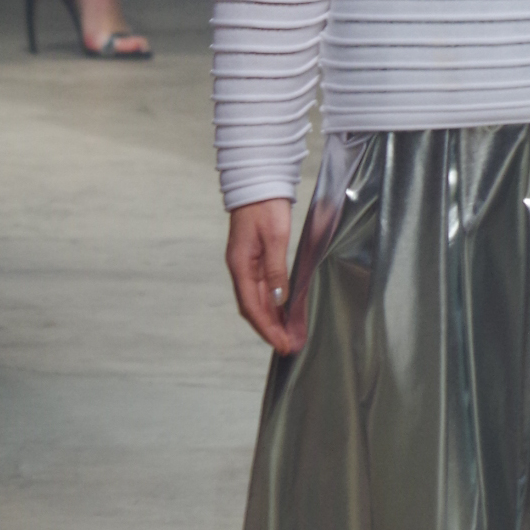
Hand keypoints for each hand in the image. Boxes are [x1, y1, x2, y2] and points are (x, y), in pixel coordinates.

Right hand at [226, 198, 301, 353]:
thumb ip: (275, 269)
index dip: (267, 328)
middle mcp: (240, 269)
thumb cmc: (265, 206)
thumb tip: (277, 300)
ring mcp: (246, 264)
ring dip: (272, 320)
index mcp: (240, 265)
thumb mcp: (274, 237)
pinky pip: (262, 289)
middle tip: (290, 347)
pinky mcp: (254, 259)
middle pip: (253, 308)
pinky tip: (283, 313)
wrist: (258, 181)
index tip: (282, 345)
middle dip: (271, 330)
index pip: (252, 306)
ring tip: (289, 336)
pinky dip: (272, 305)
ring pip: (257, 301)